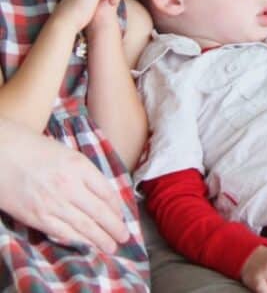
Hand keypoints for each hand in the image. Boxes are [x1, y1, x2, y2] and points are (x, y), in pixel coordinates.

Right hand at [0, 119, 128, 251]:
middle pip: (99, 212)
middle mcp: (69, 185)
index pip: (107, 192)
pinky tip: (87, 245)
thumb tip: (103, 195)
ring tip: (110, 246)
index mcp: (80, 166)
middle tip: (124, 237)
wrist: (3, 154)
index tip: (122, 216)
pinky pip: (62, 231)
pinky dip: (77, 240)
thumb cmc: (37, 150)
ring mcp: (52, 202)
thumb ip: (86, 174)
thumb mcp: (69, 155)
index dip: (117, 208)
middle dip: (114, 227)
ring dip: (100, 238)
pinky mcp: (37, 216)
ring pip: (83, 226)